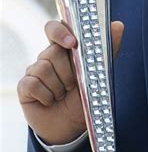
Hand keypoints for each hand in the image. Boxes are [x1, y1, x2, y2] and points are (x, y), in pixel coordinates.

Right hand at [17, 19, 123, 144]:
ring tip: (62, 95)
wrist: (70, 126)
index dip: (61, 32)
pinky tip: (50, 101)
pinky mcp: (25, 86)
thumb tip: (118, 25)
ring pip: (43, 68)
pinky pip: (32, 84)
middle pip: (52, 51)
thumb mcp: (99, 75)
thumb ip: (108, 50)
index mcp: (65, 50)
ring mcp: (35, 70)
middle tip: (73, 85)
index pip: (56, 28)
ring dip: (58, 87)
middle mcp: (48, 57)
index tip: (72, 43)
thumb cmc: (84, 98)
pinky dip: (45, 96)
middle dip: (67, 71)